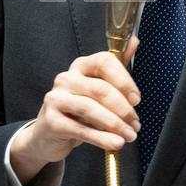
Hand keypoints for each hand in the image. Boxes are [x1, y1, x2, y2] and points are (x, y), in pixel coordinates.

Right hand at [10, 36, 140, 183]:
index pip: (104, 61)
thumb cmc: (78, 110)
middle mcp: (66, 78)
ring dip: (114, 125)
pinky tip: (114, 144)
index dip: (123, 79)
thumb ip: (117, 67)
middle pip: (100, 88)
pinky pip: (81, 129)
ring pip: (90, 109)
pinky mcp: (51, 121)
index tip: (136, 99)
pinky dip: (101, 138)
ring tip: (128, 136)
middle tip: (135, 124)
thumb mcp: (98, 88)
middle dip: (123, 109)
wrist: (49, 134)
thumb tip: (134, 41)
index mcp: (81, 66)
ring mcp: (56, 98)